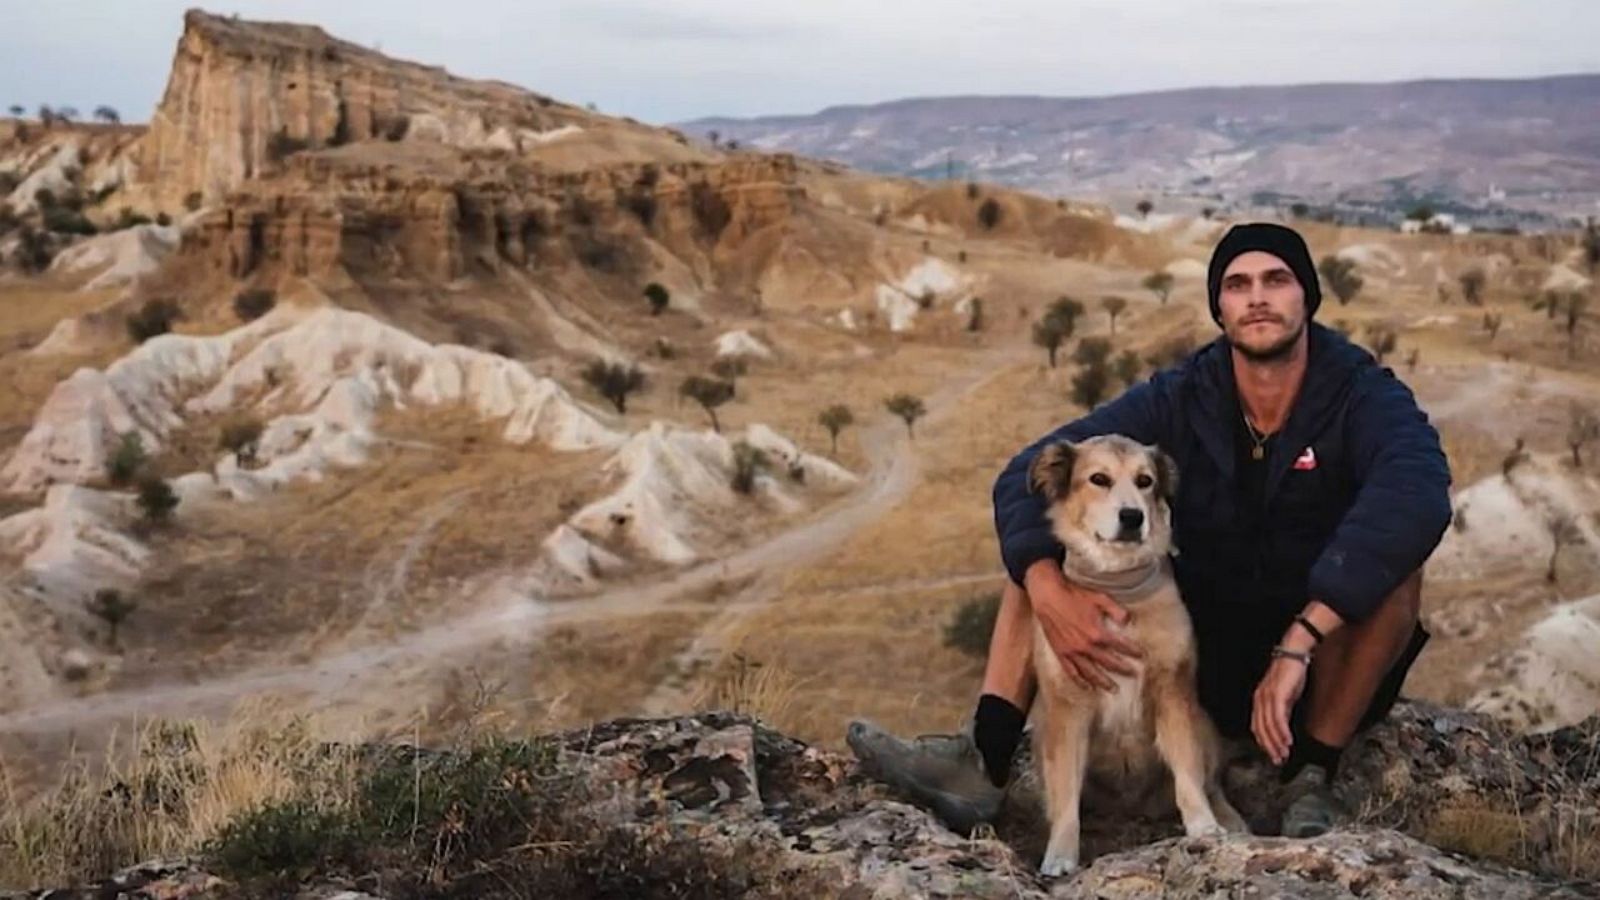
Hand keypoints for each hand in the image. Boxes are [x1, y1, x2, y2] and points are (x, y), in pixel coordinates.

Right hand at [1024, 560, 1142, 691]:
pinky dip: (1080, 681)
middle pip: (1109, 662)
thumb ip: (1115, 609)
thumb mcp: (1099, 597)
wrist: (1048, 596)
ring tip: (1113, 689)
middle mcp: (1086, 646)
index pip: (1120, 645)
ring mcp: (1072, 652)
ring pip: (1091, 672)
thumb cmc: (1073, 595)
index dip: (1132, 650)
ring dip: (1104, 682)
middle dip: (1123, 669)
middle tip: (1133, 674)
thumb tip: (1128, 620)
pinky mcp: (1061, 653)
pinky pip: (1071, 672)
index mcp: (1097, 632)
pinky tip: (1087, 687)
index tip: (1141, 655)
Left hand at [1252, 655, 1307, 764]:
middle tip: (1278, 760)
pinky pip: (1277, 717)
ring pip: (1268, 726)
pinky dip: (1282, 731)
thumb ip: (1283, 710)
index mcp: (1259, 700)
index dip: (1264, 742)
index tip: (1273, 754)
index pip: (1257, 726)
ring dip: (1277, 742)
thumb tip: (1283, 727)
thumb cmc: (1291, 673)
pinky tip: (1288, 740)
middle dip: (1269, 747)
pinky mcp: (1276, 694)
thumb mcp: (1286, 695)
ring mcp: (1266, 696)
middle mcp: (1259, 699)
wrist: (1294, 653)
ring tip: (1284, 754)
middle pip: (1260, 729)